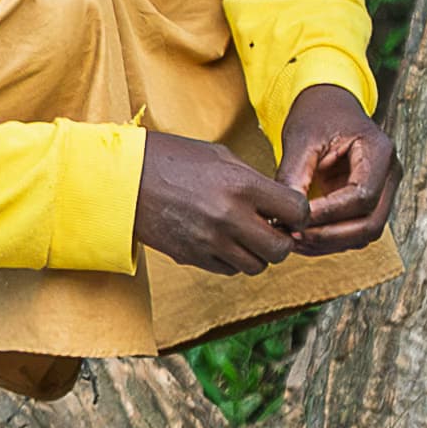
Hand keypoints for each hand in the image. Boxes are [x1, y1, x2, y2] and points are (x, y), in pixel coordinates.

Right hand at [134, 131, 314, 272]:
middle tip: (273, 228)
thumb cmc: (174, 159)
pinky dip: (233, 259)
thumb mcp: (221, 157)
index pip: (297, 211)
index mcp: (242, 186)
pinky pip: (229, 270)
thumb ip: (254, 182)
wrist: (126, 179)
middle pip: (281, 249)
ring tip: (245, 233)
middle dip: (283, 240)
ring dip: (258, 253)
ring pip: (257, 266)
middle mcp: (230, 218)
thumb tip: (279, 203)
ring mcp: (211, 242)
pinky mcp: (194, 258)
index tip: (292, 211)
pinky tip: (223, 240)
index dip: (300, 213)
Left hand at [276, 88, 400, 251]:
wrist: (328, 105)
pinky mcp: (370, 202)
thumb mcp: (302, 137)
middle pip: (370, 223)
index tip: (295, 219)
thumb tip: (286, 215)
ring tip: (293, 238)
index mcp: (379, 151)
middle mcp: (390, 174)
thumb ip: (294, 174)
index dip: (329, 214)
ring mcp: (384, 190)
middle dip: (330, 236)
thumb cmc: (317, 115)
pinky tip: (303, 236)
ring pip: (365, 233)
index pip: (362, 196)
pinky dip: (330, 239)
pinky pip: (356, 231)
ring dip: (330, 243)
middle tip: (293, 235)